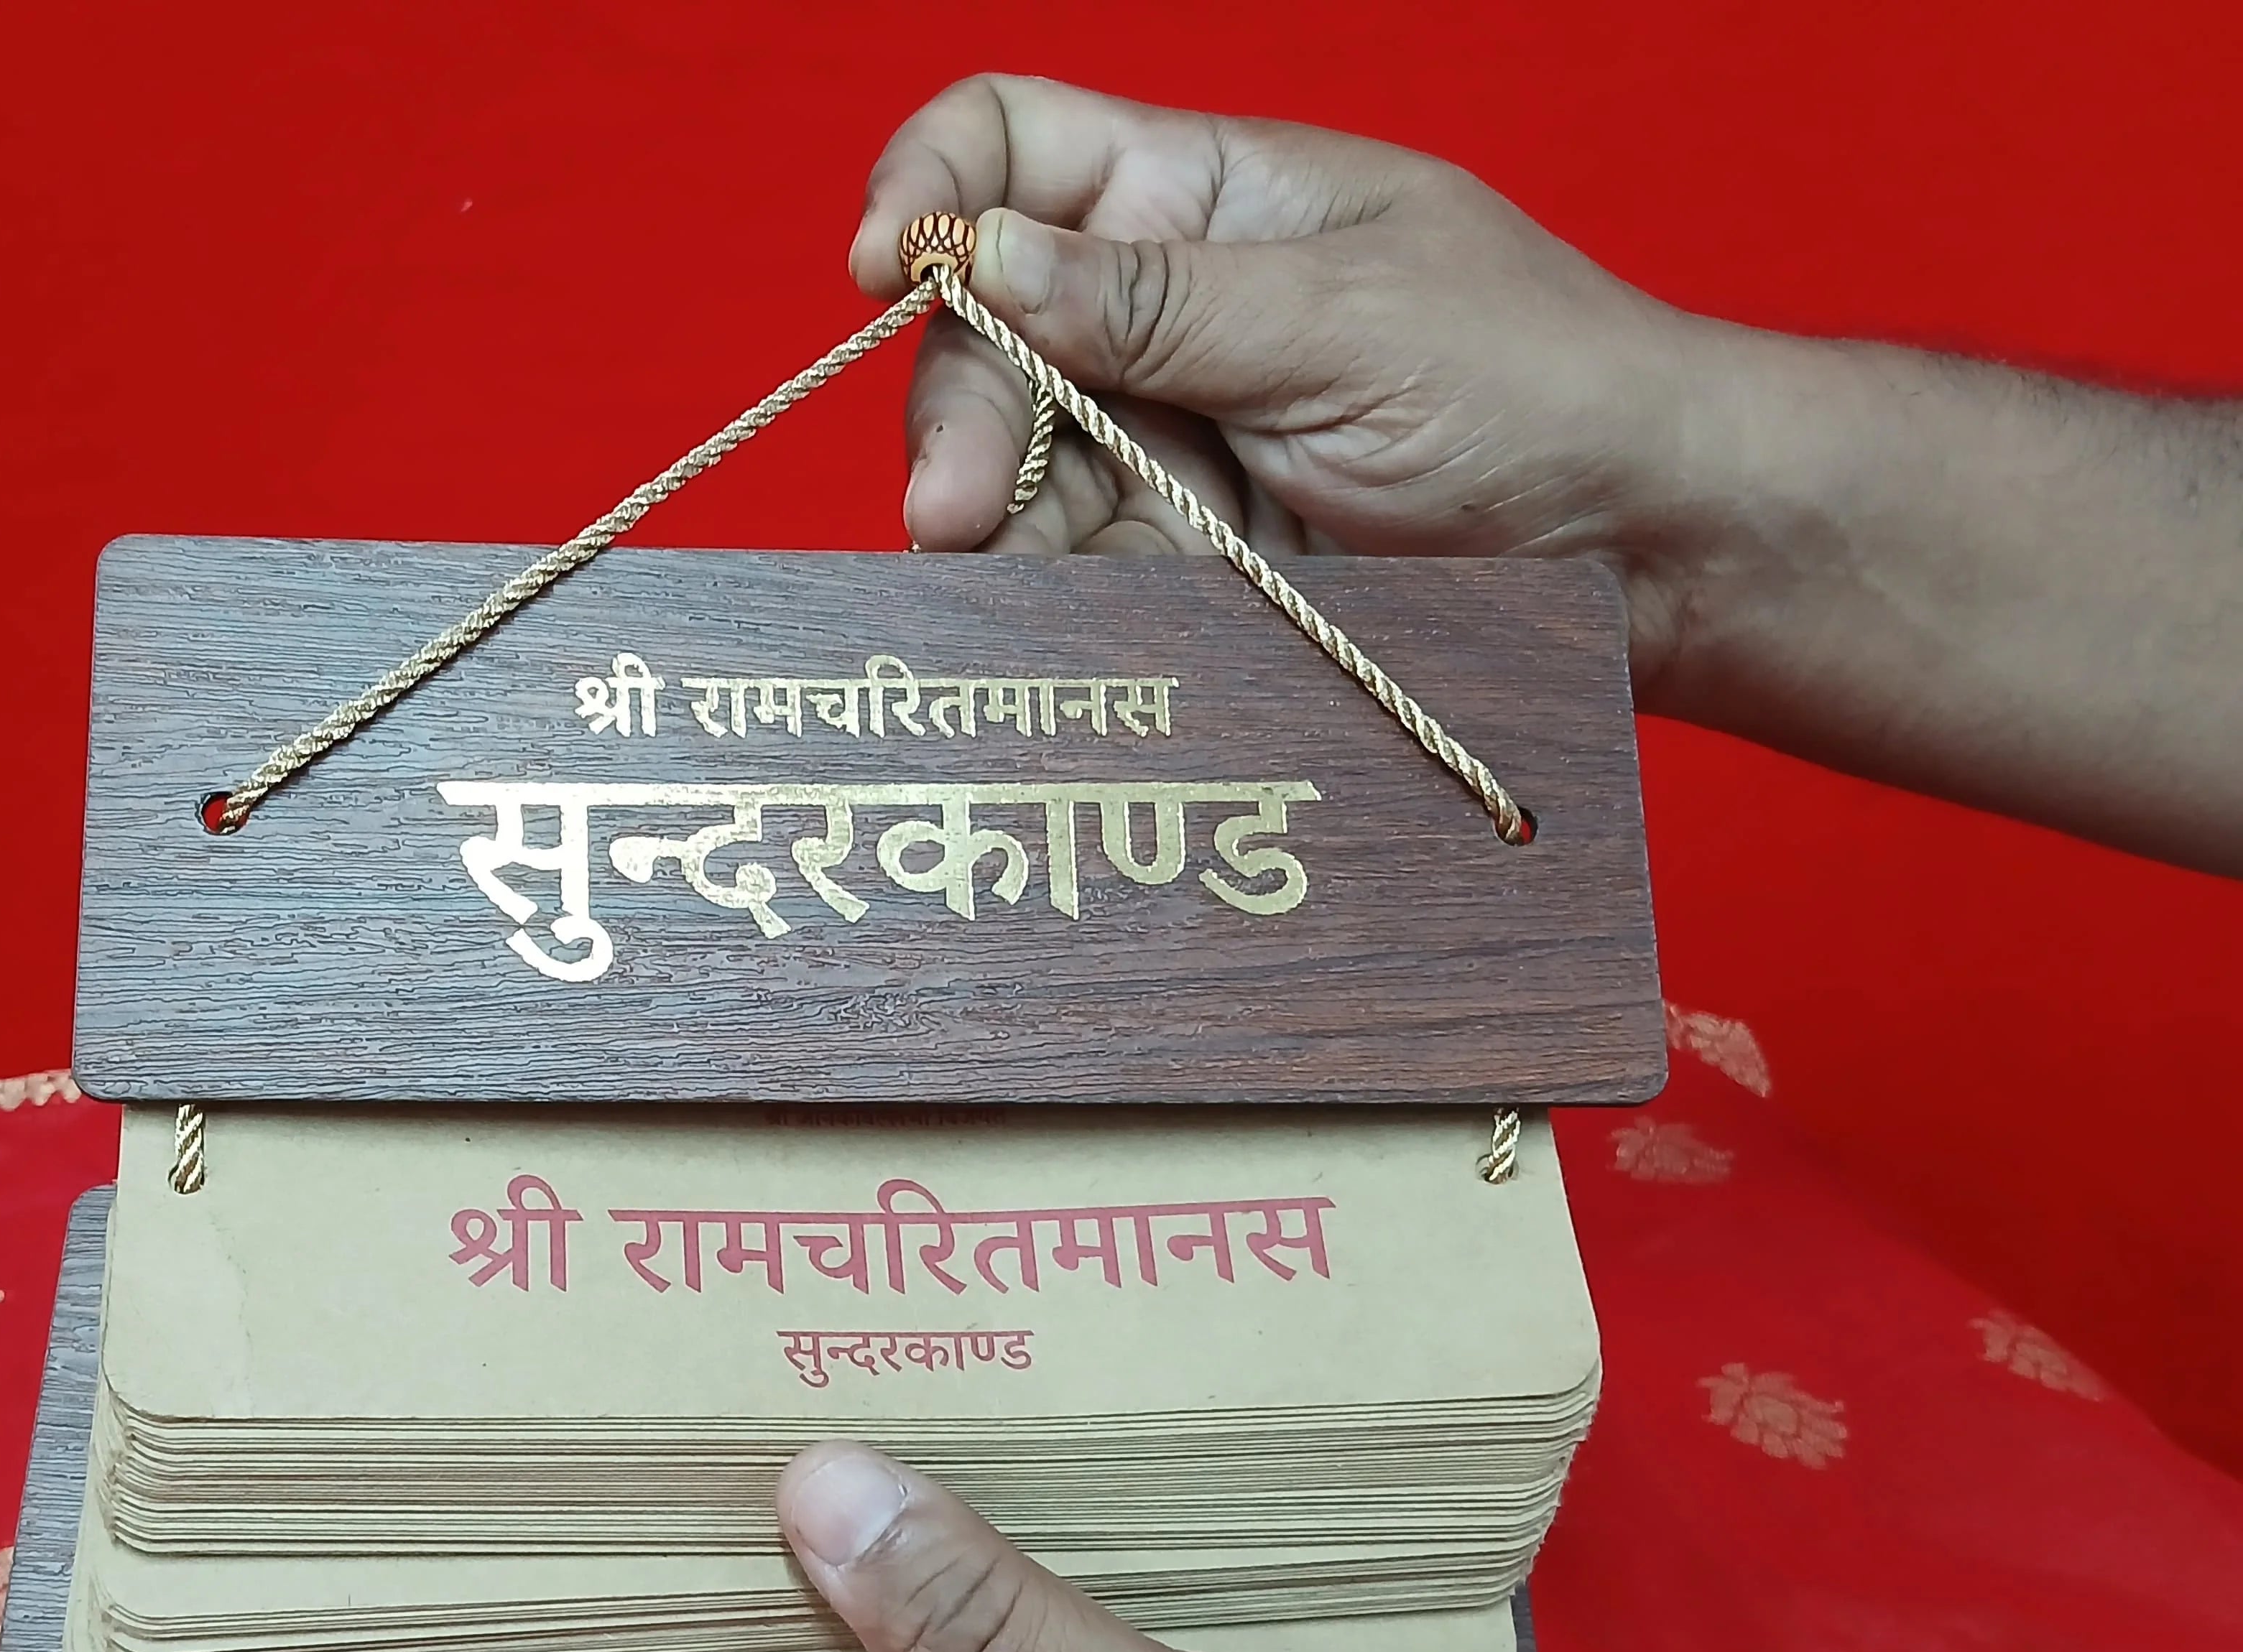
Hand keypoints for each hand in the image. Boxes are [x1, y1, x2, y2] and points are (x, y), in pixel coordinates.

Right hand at [845, 76, 1740, 685]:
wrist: (1649, 555)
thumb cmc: (1542, 388)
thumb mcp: (1344, 320)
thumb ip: (1153, 301)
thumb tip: (978, 255)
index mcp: (1209, 198)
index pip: (1015, 145)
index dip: (931, 186)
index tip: (880, 266)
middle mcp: (1166, 313)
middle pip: (983, 333)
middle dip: (956, 416)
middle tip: (953, 513)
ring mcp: (1170, 442)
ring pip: (1011, 472)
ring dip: (997, 530)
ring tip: (1019, 589)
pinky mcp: (1186, 562)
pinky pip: (1076, 575)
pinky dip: (1054, 606)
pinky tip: (1067, 629)